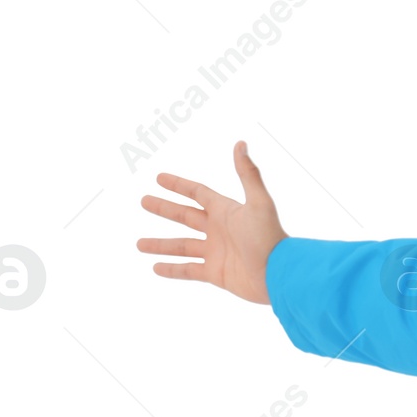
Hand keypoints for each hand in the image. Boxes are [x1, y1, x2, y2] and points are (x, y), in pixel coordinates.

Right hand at [138, 140, 287, 303]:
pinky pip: (188, 270)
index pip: (198, 193)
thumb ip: (248, 174)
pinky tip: (155, 268)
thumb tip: (240, 143)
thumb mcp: (259, 202)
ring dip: (161, 244)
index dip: (179, 185)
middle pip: (185, 216)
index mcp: (227, 211)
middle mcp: (219, 229)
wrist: (278, 274)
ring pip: (182, 246)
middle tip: (143, 201)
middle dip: (164, 209)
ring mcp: (216, 252)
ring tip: (138, 244)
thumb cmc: (270, 237)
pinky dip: (171, 270)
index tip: (159, 178)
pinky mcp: (216, 274)